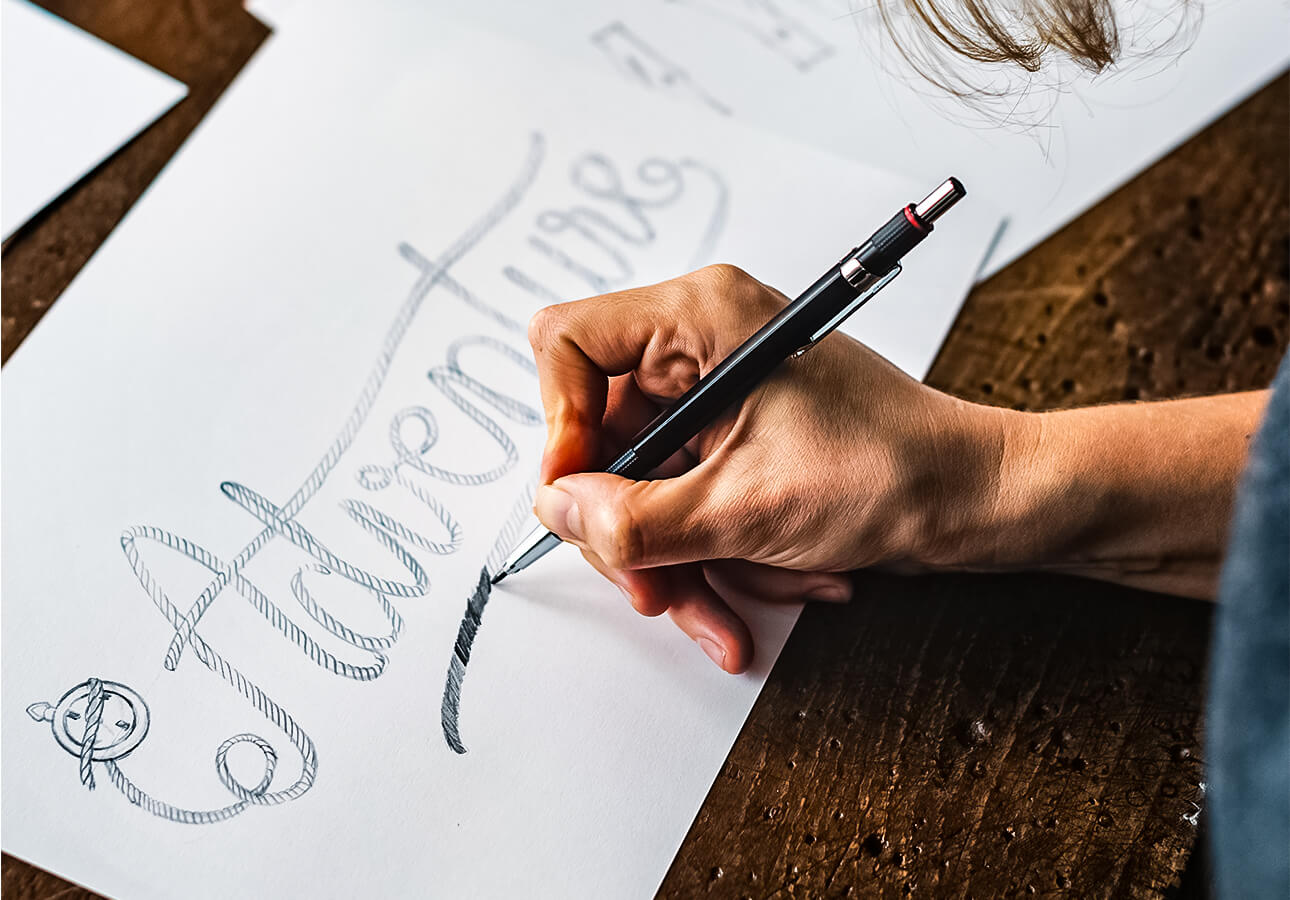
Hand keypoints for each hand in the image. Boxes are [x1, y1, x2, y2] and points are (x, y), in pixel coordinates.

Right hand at [527, 264, 1012, 672]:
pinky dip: (708, 557)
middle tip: (652, 588)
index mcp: (700, 318)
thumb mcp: (746, 509)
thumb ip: (635, 518)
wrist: (973, 502)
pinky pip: (682, 503)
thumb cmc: (892, 472)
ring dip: (674, 562)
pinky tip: (758, 592)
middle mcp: (699, 347)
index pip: (568, 345)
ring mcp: (715, 398)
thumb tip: (557, 510)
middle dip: (627, 527)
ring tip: (721, 618)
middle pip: (600, 437)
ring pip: (640, 485)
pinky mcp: (732, 443)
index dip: (557, 426)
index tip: (575, 497)